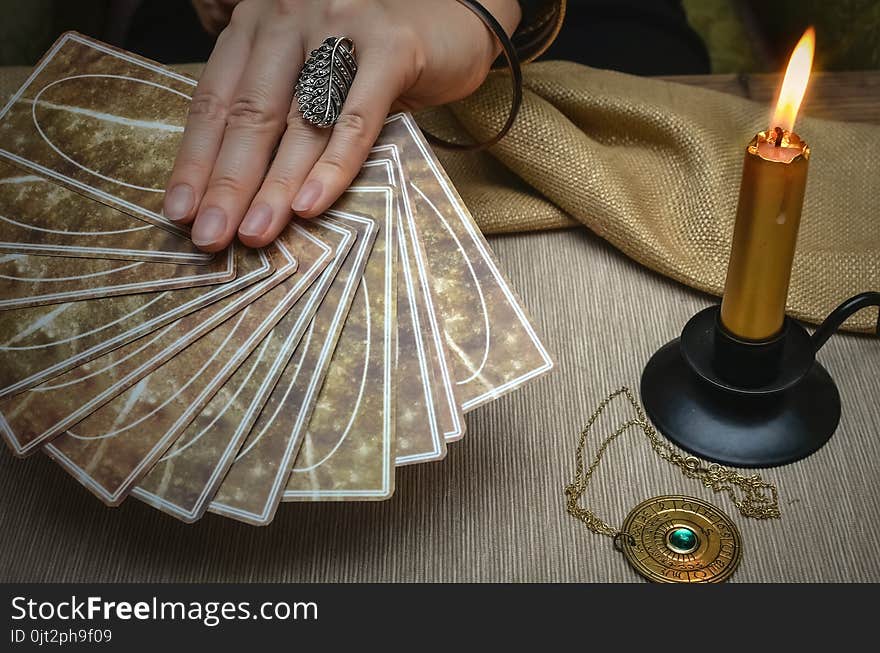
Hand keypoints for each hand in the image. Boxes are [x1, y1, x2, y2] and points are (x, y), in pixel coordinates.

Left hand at [166, 0, 520, 251]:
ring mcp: (339, 26)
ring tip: (256, 233)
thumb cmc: (372, 56)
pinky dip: (332, 165)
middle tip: (211, 236)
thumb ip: (277, 110)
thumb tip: (234, 191)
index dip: (195, 159)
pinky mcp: (390, 47)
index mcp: (258, 25)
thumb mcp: (310, 72)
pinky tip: (310, 204)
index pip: (216, 99)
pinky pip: (355, 119)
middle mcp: (288, 17)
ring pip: (299, 120)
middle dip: (227, 183)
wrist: (453, 17)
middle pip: (250, 113)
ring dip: (273, 185)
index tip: (180, 212)